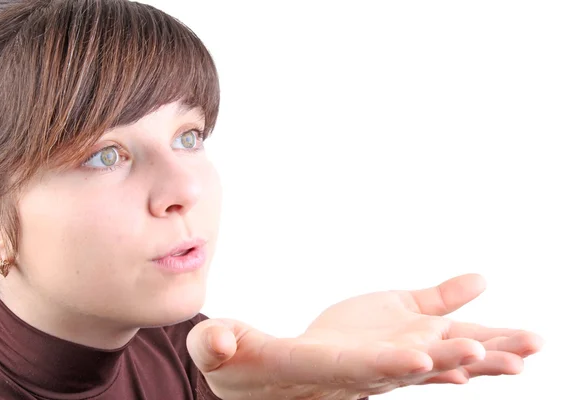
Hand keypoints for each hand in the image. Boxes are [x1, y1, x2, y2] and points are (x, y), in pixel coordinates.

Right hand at [187, 274, 542, 398]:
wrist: (255, 383)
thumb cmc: (233, 369)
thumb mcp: (217, 356)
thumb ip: (216, 347)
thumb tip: (221, 340)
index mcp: (308, 373)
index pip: (350, 371)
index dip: (382, 365)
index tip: (417, 359)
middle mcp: (347, 378)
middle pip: (399, 369)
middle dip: (441, 362)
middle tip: (488, 353)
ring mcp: (363, 369)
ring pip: (421, 363)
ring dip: (468, 358)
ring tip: (522, 348)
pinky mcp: (370, 357)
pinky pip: (417, 352)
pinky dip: (453, 347)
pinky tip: (488, 342)